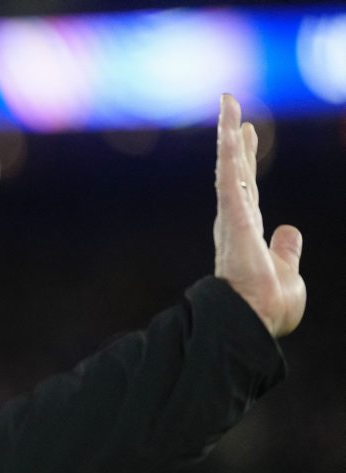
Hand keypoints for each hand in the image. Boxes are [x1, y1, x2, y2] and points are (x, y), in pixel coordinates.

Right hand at [214, 93, 305, 336]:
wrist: (253, 322)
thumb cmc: (267, 309)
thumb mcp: (288, 274)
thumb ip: (286, 251)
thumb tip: (290, 231)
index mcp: (248, 234)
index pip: (247, 189)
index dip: (246, 162)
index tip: (247, 136)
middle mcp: (236, 221)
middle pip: (237, 172)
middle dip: (236, 142)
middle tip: (236, 113)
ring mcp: (233, 217)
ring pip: (230, 167)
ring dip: (228, 133)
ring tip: (229, 103)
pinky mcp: (235, 215)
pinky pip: (230, 175)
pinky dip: (228, 149)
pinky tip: (230, 125)